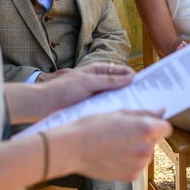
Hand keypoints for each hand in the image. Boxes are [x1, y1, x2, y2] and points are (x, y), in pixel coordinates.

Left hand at [6, 62, 134, 121]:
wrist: (42, 106)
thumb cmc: (62, 90)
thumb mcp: (88, 83)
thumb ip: (109, 80)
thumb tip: (130, 77)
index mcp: (97, 71)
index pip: (122, 71)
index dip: (134, 76)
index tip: (147, 84)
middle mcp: (97, 82)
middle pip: (120, 85)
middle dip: (131, 91)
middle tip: (146, 100)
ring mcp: (94, 95)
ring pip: (114, 98)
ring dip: (123, 103)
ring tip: (136, 111)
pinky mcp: (90, 107)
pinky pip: (105, 108)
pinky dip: (113, 111)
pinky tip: (120, 119)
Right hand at [51, 110, 170, 181]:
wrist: (72, 148)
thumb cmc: (93, 126)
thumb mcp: (119, 113)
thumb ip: (144, 114)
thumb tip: (162, 112)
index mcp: (147, 129)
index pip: (165, 128)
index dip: (156, 126)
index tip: (144, 126)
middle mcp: (147, 148)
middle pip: (153, 142)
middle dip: (143, 138)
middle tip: (121, 134)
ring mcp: (140, 164)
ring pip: (144, 155)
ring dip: (135, 151)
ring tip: (113, 146)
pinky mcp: (131, 176)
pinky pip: (135, 167)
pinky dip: (127, 163)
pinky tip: (111, 157)